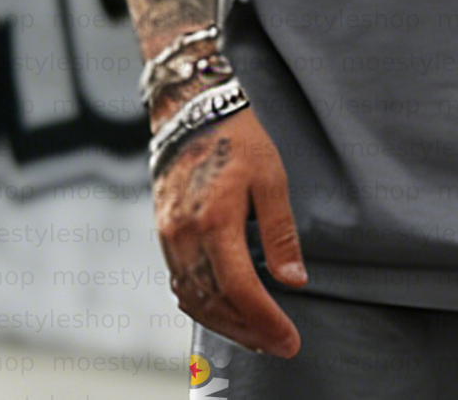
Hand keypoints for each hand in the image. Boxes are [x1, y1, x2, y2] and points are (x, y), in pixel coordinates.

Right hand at [153, 102, 307, 357]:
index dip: (266, 320)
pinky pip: (181, 283)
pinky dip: (204, 305)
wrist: (192, 112)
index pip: (241, 289)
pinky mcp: (164, 234)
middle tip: (279, 345)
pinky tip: (225, 311)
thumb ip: (280, 232)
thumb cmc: (237, 138)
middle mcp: (185, 235)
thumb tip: (293, 280)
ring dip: (226, 324)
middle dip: (249, 331)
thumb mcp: (271, 177)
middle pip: (215, 303)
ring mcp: (169, 236)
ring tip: (257, 335)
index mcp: (215, 220)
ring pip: (195, 299)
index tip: (289, 339)